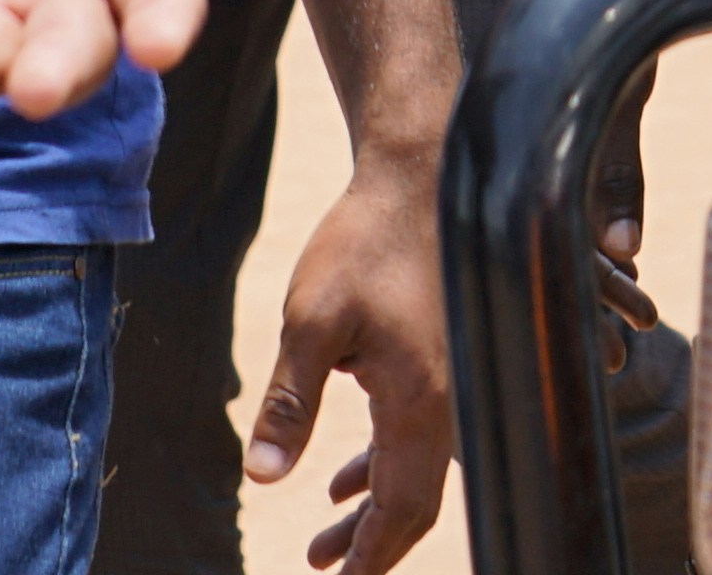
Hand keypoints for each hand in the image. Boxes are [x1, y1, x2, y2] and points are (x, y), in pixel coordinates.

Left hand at [247, 159, 455, 573]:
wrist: (420, 176)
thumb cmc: (366, 243)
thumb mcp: (312, 321)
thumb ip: (289, 402)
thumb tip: (262, 476)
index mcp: (421, 403)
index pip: (403, 508)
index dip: (373, 555)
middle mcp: (448, 402)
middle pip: (415, 502)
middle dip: (370, 544)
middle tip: (324, 570)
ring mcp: (449, 381)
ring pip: (413, 471)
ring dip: (370, 508)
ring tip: (324, 543)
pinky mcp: (438, 358)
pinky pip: (415, 436)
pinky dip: (380, 466)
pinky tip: (342, 474)